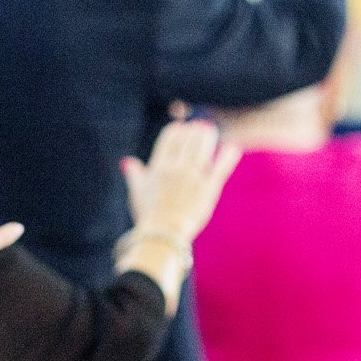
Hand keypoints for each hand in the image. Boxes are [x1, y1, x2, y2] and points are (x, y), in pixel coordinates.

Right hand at [122, 119, 241, 242]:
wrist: (163, 234)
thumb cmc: (148, 214)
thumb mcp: (138, 191)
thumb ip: (135, 174)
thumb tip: (128, 162)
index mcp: (158, 167)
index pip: (169, 139)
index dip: (176, 130)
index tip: (181, 126)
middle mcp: (177, 168)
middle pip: (188, 141)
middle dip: (194, 131)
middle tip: (200, 126)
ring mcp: (194, 178)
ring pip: (203, 149)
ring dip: (207, 137)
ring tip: (210, 131)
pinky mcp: (209, 189)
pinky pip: (221, 168)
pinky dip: (227, 156)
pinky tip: (232, 148)